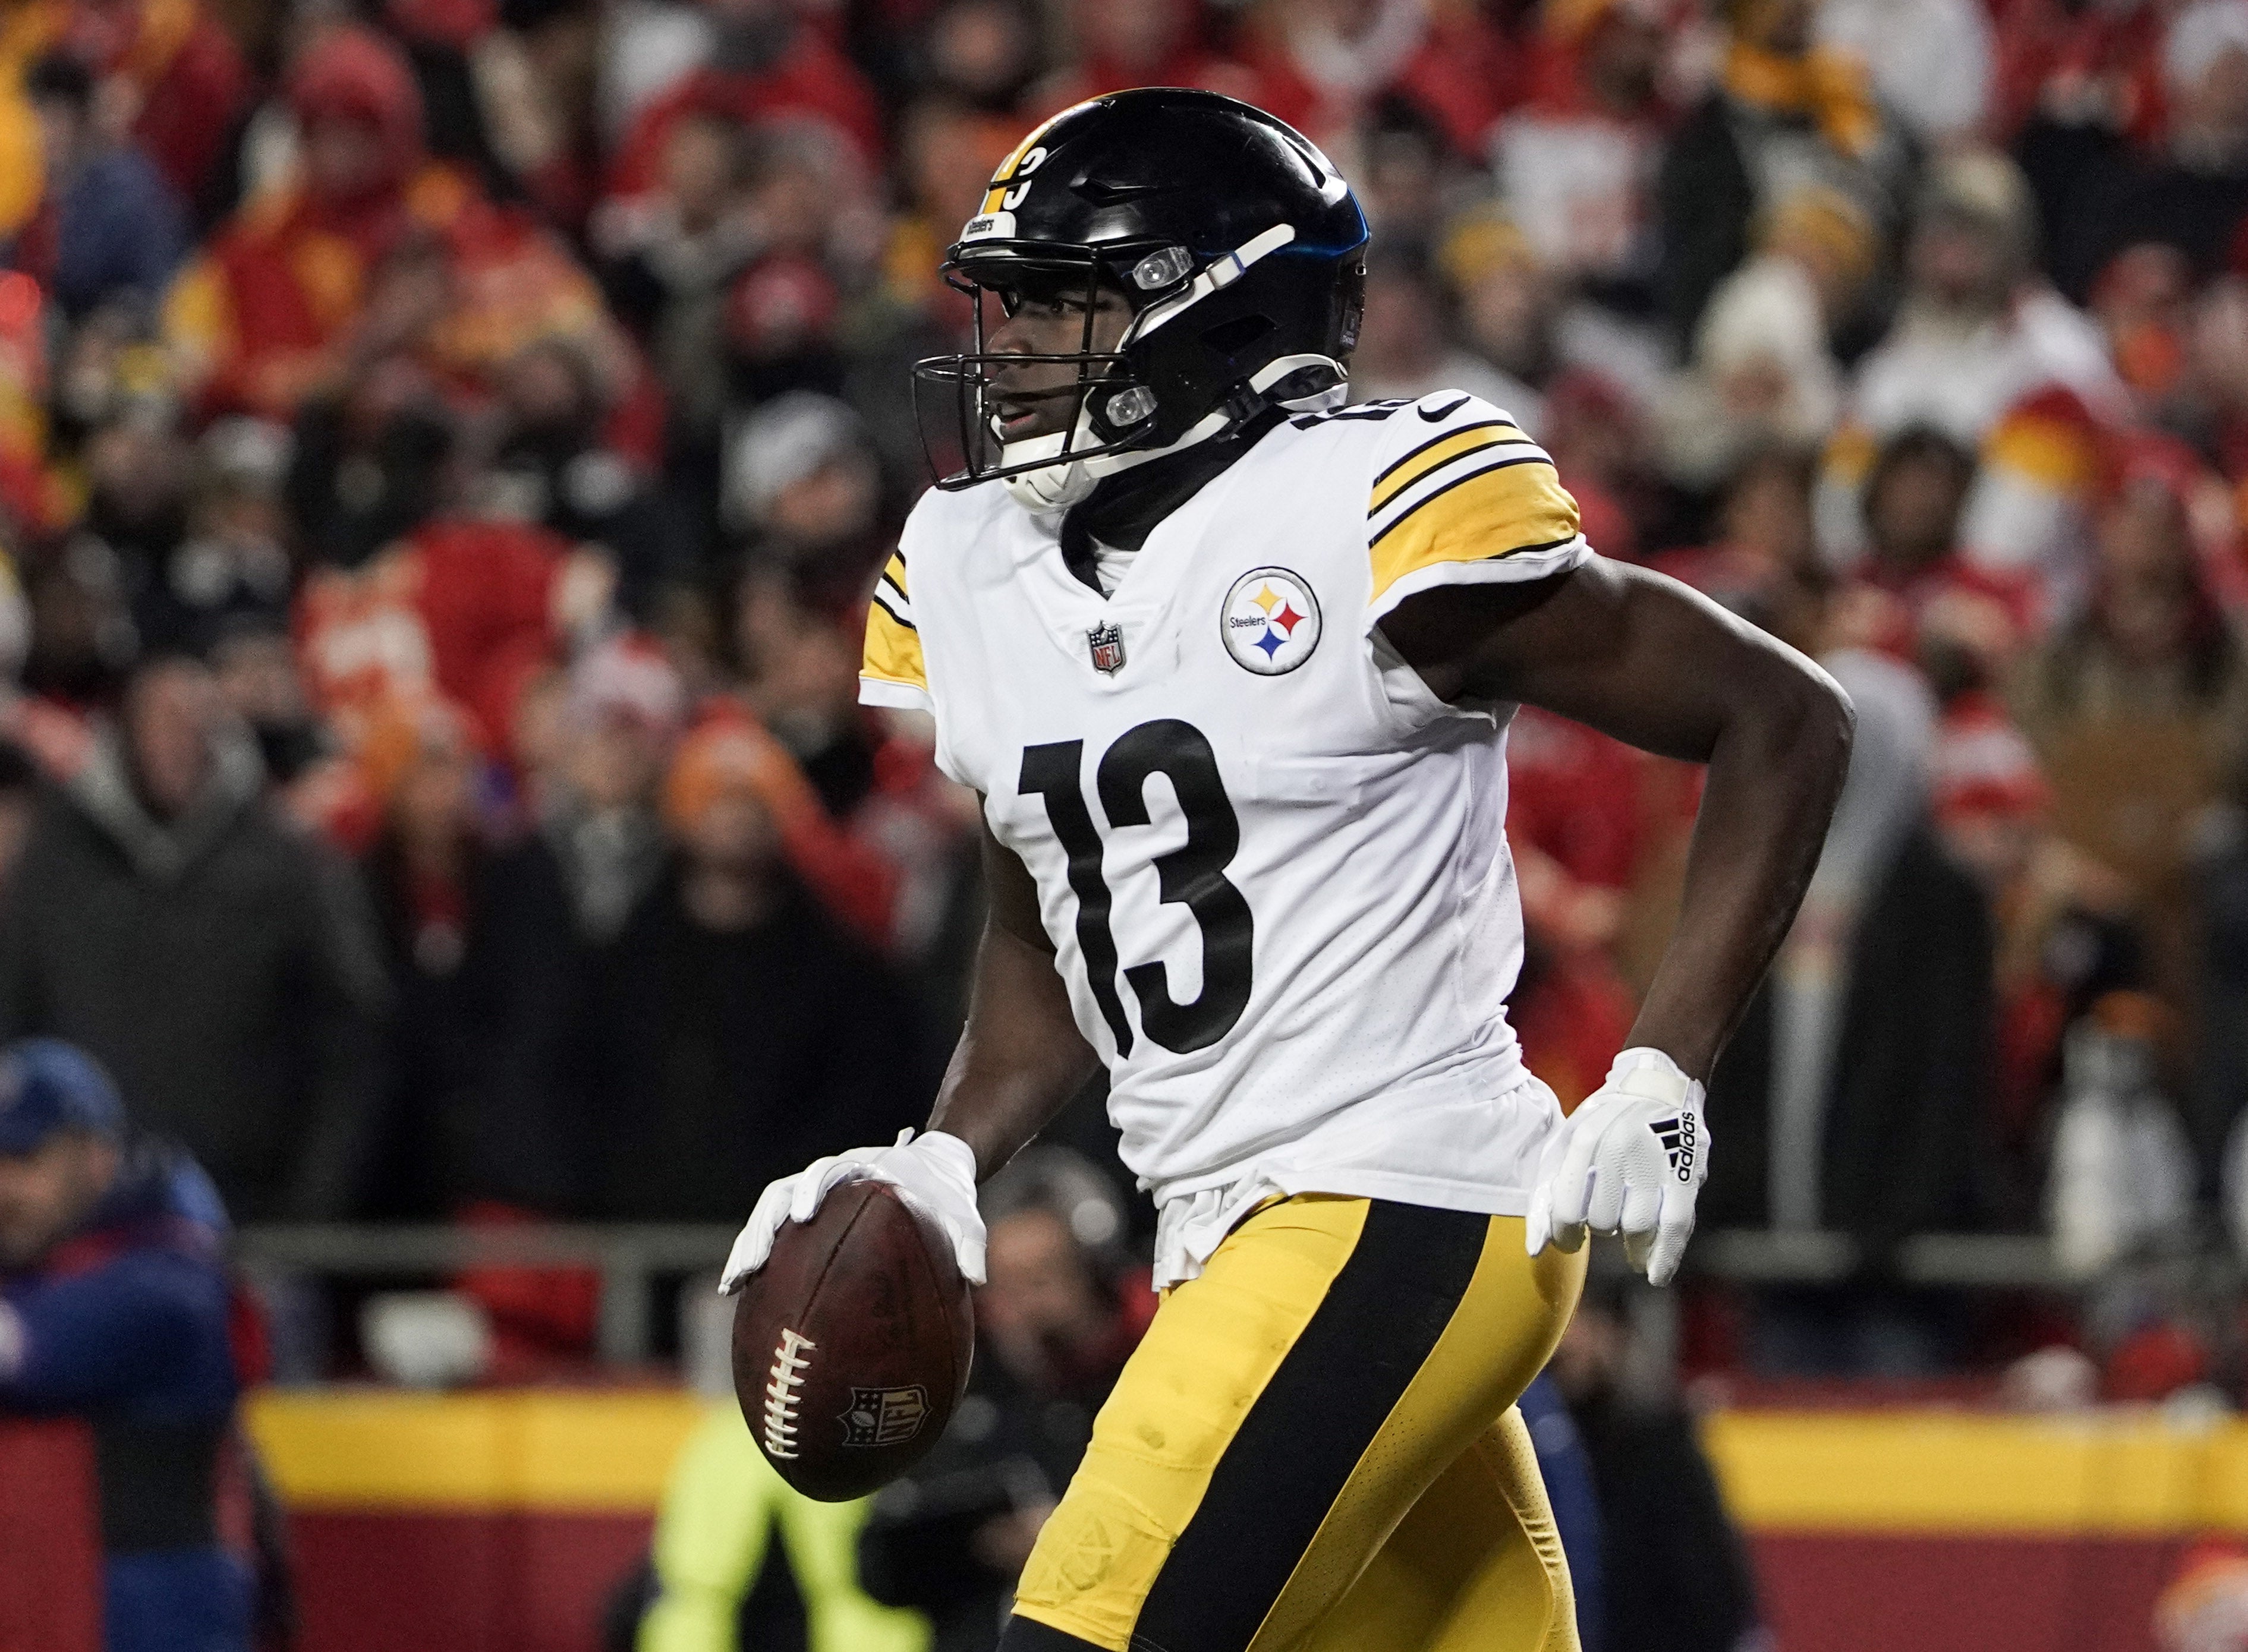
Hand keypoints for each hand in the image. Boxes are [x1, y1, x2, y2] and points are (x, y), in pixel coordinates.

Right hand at [720, 1129, 985, 1290]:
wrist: (936, 1172)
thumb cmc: (947, 1197)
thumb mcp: (966, 1217)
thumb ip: (970, 1242)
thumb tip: (978, 1281)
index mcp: (862, 1170)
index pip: (829, 1171)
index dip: (812, 1190)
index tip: (802, 1216)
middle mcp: (830, 1179)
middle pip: (783, 1193)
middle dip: (764, 1226)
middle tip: (752, 1262)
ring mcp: (814, 1195)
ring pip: (769, 1214)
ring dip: (750, 1244)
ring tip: (733, 1284)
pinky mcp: (808, 1217)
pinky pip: (776, 1235)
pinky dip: (756, 1258)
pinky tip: (739, 1294)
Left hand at [1525, 1048, 1707, 1286]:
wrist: (1657, 1082)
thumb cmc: (1602, 1122)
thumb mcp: (1564, 1145)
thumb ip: (1546, 1194)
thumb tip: (1534, 1249)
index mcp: (1582, 1141)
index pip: (1565, 1209)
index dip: (1563, 1235)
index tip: (1569, 1239)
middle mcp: (1617, 1150)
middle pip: (1601, 1221)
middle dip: (1599, 1231)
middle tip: (1604, 1225)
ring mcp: (1653, 1162)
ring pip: (1636, 1228)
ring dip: (1631, 1246)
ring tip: (1630, 1245)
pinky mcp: (1685, 1174)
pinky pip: (1675, 1226)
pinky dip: (1665, 1256)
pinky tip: (1655, 1274)